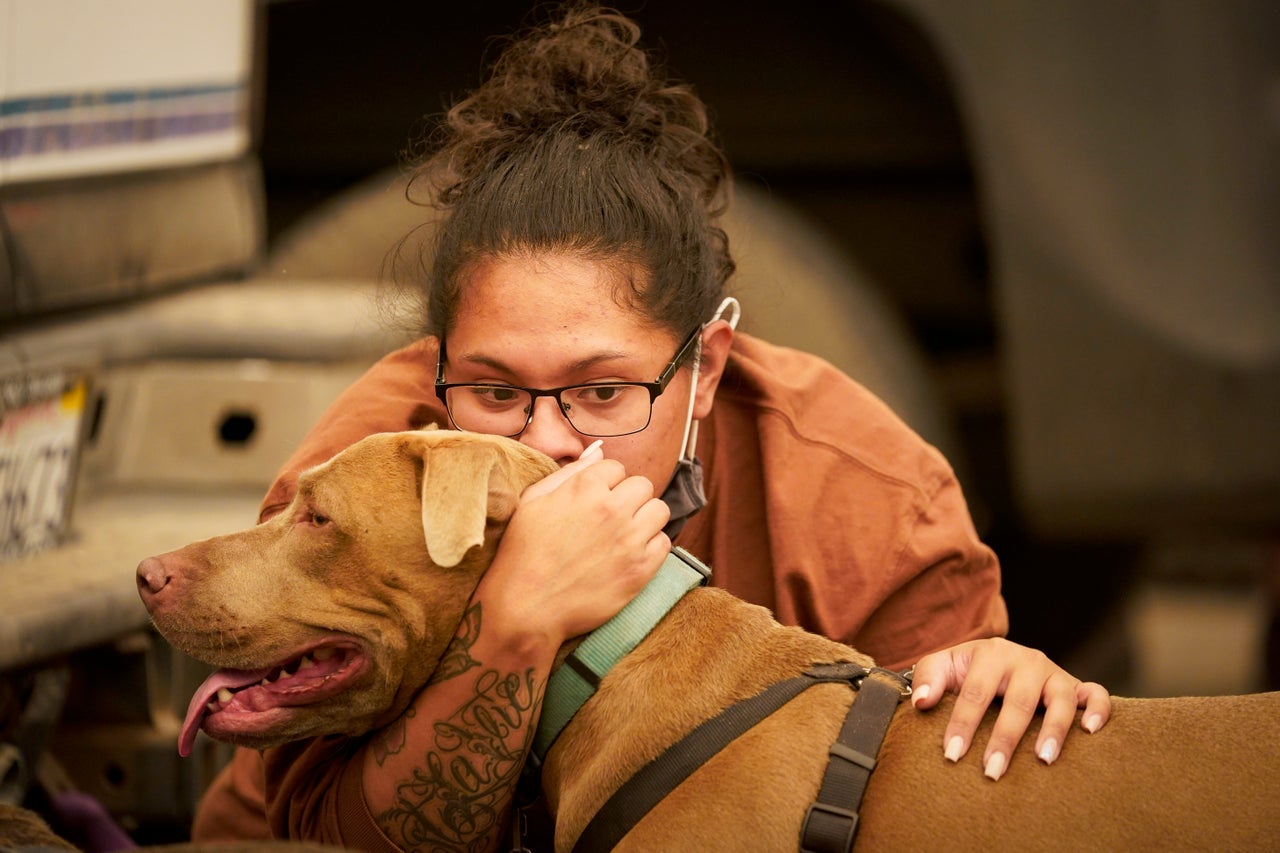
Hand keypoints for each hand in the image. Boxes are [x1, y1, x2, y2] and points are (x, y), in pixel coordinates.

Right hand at [478, 442, 670, 651]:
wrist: (526, 606)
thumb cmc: (523, 552)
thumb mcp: (534, 500)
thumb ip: (570, 472)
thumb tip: (599, 451)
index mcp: (585, 487)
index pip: (617, 468)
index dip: (606, 484)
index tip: (595, 501)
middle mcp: (612, 508)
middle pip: (643, 485)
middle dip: (629, 497)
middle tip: (612, 518)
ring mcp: (629, 539)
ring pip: (660, 510)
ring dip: (645, 519)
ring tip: (625, 534)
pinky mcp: (640, 569)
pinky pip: (664, 543)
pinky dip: (651, 547)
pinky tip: (630, 555)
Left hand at [909, 638, 1109, 779]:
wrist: (994, 660)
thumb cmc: (966, 670)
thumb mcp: (942, 666)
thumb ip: (928, 678)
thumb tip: (922, 702)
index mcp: (991, 653)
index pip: (976, 692)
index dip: (963, 723)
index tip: (952, 754)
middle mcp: (1026, 660)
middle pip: (1017, 701)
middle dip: (1004, 739)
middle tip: (992, 771)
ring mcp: (1054, 672)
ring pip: (1060, 699)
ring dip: (1053, 730)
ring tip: (1042, 759)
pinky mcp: (1076, 685)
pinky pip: (1096, 693)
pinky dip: (1098, 710)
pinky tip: (1089, 733)